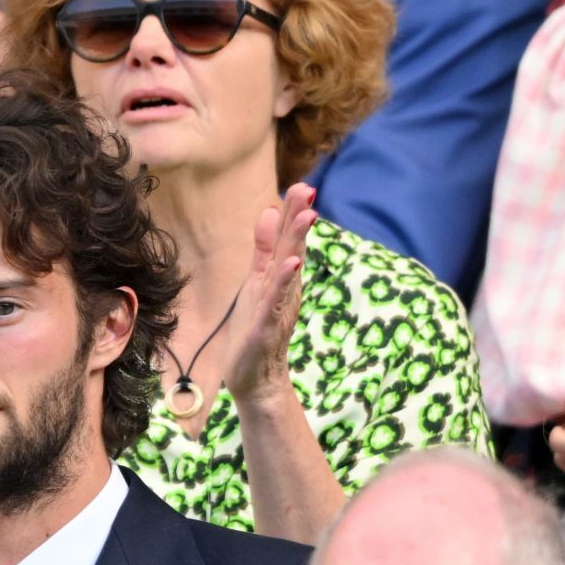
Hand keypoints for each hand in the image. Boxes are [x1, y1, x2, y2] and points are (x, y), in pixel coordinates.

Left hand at [225, 183, 317, 410]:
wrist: (256, 379)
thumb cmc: (256, 331)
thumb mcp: (257, 283)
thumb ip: (264, 250)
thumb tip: (268, 213)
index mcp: (280, 278)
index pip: (287, 240)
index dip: (292, 214)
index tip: (301, 185)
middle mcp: (284, 289)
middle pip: (293, 248)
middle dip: (298, 219)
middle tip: (307, 188)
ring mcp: (278, 307)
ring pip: (289, 270)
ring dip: (297, 243)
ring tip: (308, 216)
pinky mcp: (268, 326)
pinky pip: (277, 301)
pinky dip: (284, 282)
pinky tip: (292, 264)